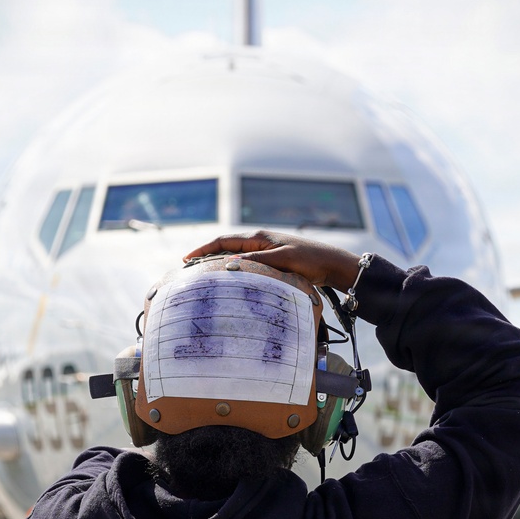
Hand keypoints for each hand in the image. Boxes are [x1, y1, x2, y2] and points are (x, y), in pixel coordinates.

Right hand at [184, 230, 359, 290]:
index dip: (204, 249)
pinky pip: (246, 263)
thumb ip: (258, 260)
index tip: (187, 258)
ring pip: (235, 256)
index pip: (224, 241)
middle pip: (226, 247)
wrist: (332, 264)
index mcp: (259, 237)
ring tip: (203, 275)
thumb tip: (231, 262)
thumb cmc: (310, 260)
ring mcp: (265, 251)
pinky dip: (234, 269)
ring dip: (219, 263)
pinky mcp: (272, 261)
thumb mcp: (283, 260)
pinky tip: (230, 280)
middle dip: (207, 256)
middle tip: (189, 269)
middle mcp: (259, 242)